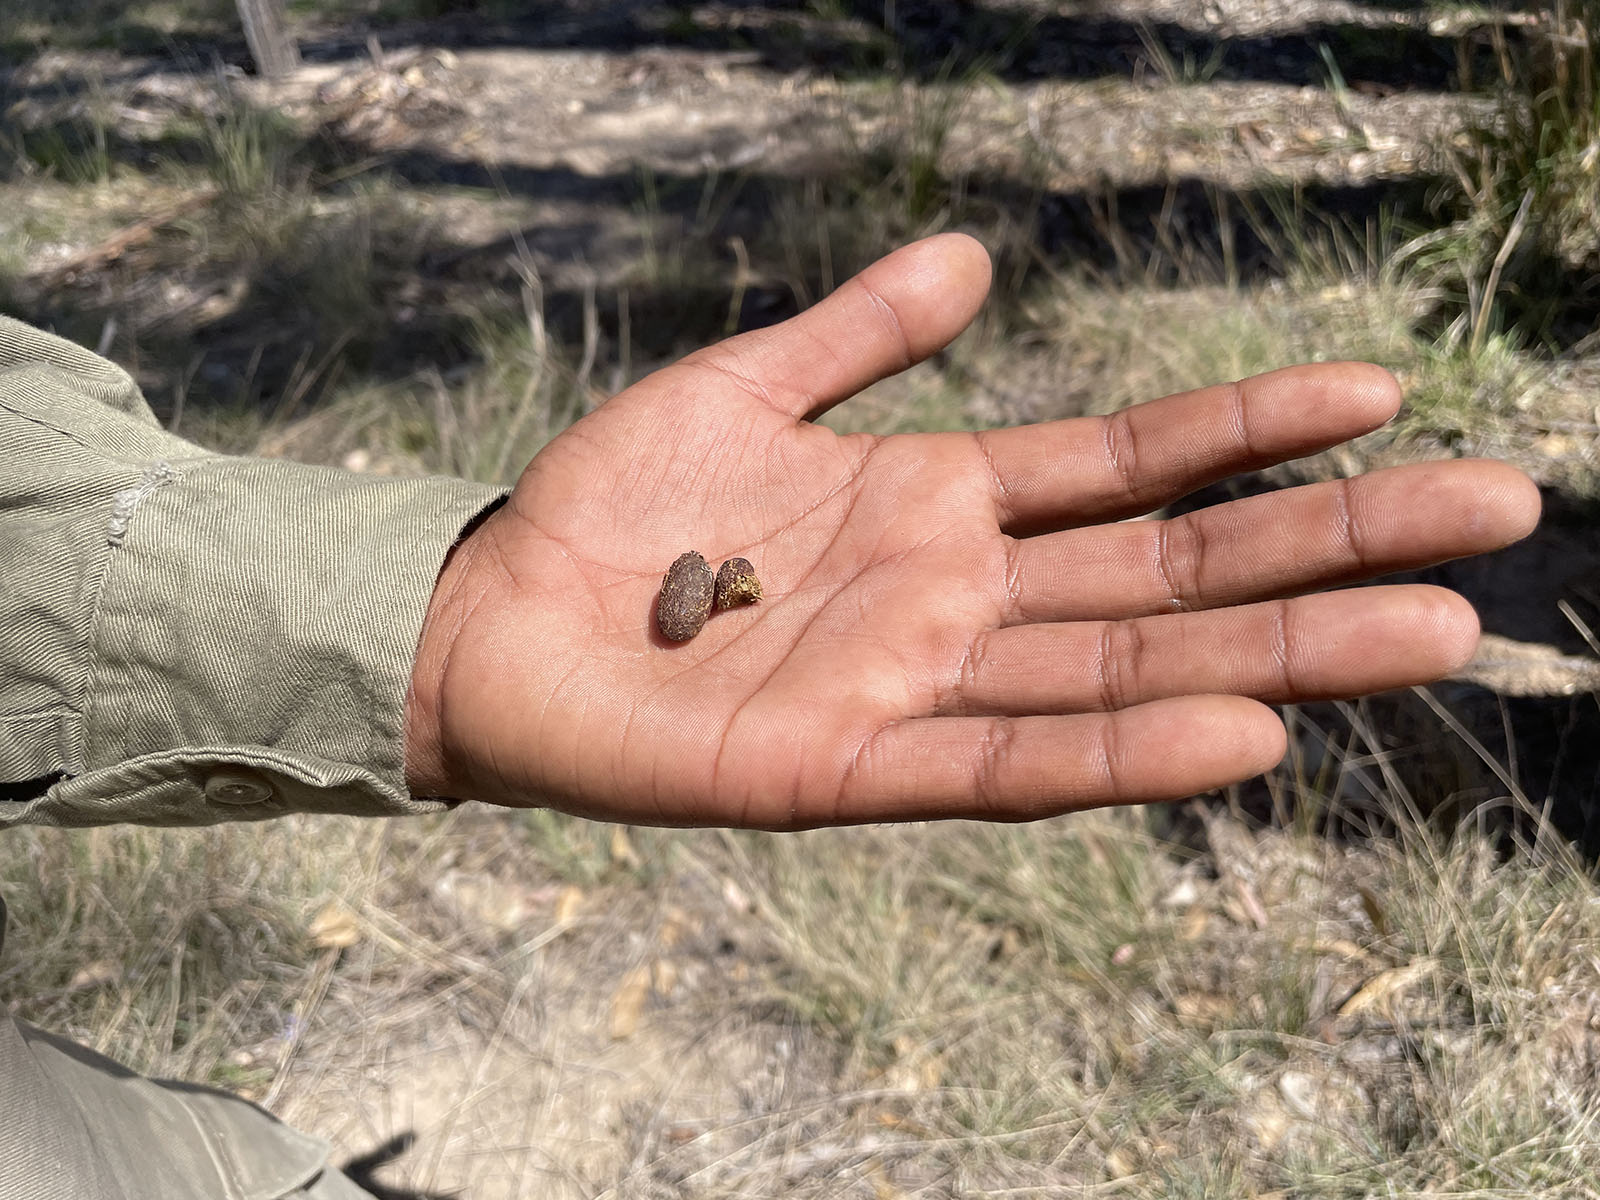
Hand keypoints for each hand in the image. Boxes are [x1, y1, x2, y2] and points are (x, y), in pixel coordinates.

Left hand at [403, 235, 1538, 827]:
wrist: (491, 610)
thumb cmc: (611, 508)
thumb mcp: (744, 386)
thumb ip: (859, 332)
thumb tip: (972, 255)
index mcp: (944, 506)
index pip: (1131, 467)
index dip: (1251, 430)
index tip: (1381, 392)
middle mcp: (959, 602)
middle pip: (1172, 573)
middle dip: (1329, 545)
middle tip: (1494, 514)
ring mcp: (915, 688)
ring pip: (1124, 671)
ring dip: (1277, 655)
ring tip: (1427, 628)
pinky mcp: (846, 769)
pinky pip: (1004, 763)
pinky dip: (1119, 754)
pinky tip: (1243, 734)